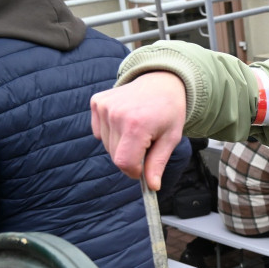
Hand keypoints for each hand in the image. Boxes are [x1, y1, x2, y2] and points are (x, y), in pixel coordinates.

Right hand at [90, 71, 186, 190]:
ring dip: (121, 145)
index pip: (124, 163)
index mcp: (137, 125)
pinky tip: (125, 121)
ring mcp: (104, 106)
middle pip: (115, 155)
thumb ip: (158, 163)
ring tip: (138, 129)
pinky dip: (111, 133)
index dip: (134, 171)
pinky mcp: (97, 102)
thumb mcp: (171, 138)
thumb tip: (152, 186)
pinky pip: (99, 132)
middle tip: (146, 143)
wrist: (161, 81)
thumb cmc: (169, 111)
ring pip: (107, 145)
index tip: (143, 169)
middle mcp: (116, 114)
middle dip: (130, 157)